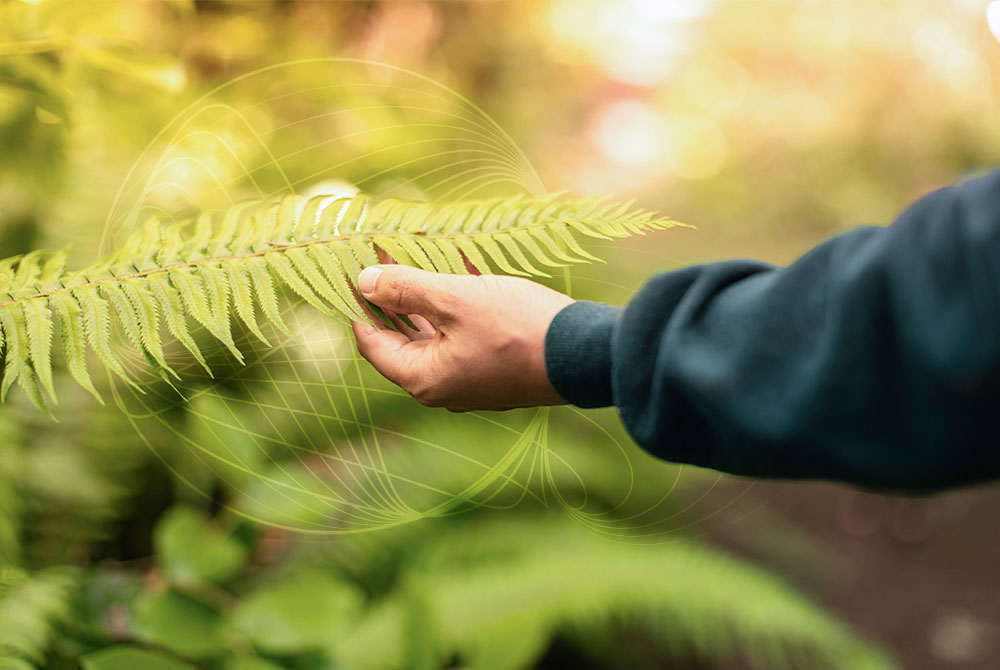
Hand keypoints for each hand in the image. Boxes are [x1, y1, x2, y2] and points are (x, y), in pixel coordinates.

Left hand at [350, 264, 574, 410]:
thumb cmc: (518, 328)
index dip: (358, 306)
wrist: (585, 354)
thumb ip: (407, 289)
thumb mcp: (456, 299)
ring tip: (412, 256)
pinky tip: (454, 269)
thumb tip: (364, 281)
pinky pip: (461, 334)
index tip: (349, 272)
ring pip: (434, 333)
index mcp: (424, 378)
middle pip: (402, 338)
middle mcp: (444, 386)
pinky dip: (452, 305)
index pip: (372, 343)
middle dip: (391, 296)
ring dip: (423, 297)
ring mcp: (471, 379)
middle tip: (378, 258)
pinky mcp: (495, 367)